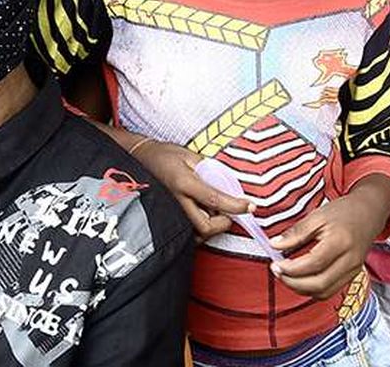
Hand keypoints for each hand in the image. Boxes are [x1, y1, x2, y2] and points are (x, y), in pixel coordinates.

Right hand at [134, 141, 252, 240]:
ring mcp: (170, 213)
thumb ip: (212, 171)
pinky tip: (202, 214)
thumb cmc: (165, 155)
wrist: (139, 159)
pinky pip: (189, 233)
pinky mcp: (167, 219)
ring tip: (214, 210)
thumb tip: (231, 186)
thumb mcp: (191, 156)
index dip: (235, 205)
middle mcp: (176, 201)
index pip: (214, 199)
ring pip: (197, 234)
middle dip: (222, 222)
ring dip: (212, 226)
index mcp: (183, 182)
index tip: (250, 206)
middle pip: (206, 226)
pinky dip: (201, 227)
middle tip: (230, 211)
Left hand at [269, 176, 389, 298]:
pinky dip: (313, 289)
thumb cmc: (344, 212)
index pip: (313, 263)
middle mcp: (350, 260)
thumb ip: (296, 232)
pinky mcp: (352, 276)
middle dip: (293, 283)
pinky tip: (301, 279)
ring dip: (302, 289)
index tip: (276, 264)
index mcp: (340, 241)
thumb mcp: (317, 216)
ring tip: (287, 276)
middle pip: (320, 284)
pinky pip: (330, 291)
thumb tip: (275, 245)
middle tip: (278, 273)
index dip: (291, 268)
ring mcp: (353, 270)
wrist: (369, 213)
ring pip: (324, 292)